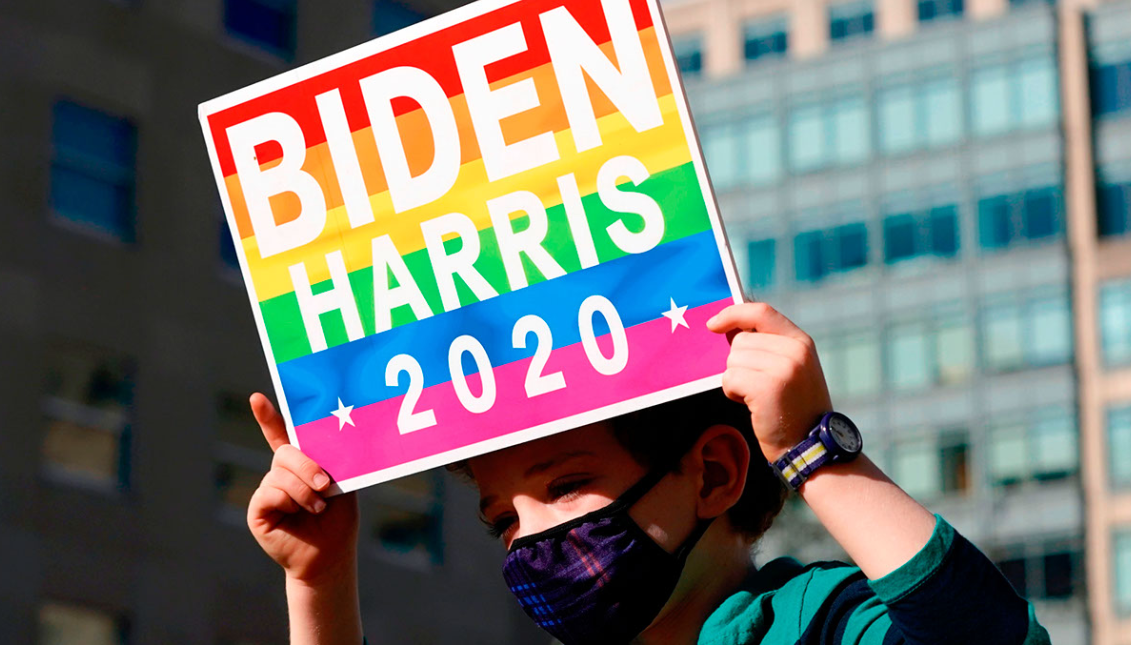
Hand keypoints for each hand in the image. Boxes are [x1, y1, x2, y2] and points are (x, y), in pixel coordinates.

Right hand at [247, 393, 359, 584]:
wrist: (330, 554)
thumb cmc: (338, 519)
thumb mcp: (341, 483)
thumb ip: (331, 462)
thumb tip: (332, 438)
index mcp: (300, 463)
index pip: (280, 435)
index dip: (267, 417)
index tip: (257, 398)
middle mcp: (280, 473)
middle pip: (285, 453)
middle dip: (307, 466)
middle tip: (325, 485)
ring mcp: (267, 490)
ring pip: (280, 474)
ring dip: (304, 491)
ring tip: (318, 508)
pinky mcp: (258, 510)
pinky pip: (270, 493)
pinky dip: (289, 501)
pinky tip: (298, 514)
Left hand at [706, 302, 831, 461]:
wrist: (810, 446)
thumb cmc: (794, 408)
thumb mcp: (792, 368)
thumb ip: (768, 346)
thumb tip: (730, 328)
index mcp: (801, 341)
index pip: (761, 311)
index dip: (733, 313)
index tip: (714, 324)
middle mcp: (795, 350)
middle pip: (741, 340)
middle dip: (738, 363)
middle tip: (758, 386)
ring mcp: (784, 368)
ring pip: (733, 359)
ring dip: (736, 379)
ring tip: (758, 396)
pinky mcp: (768, 387)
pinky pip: (730, 377)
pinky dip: (732, 392)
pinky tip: (752, 404)